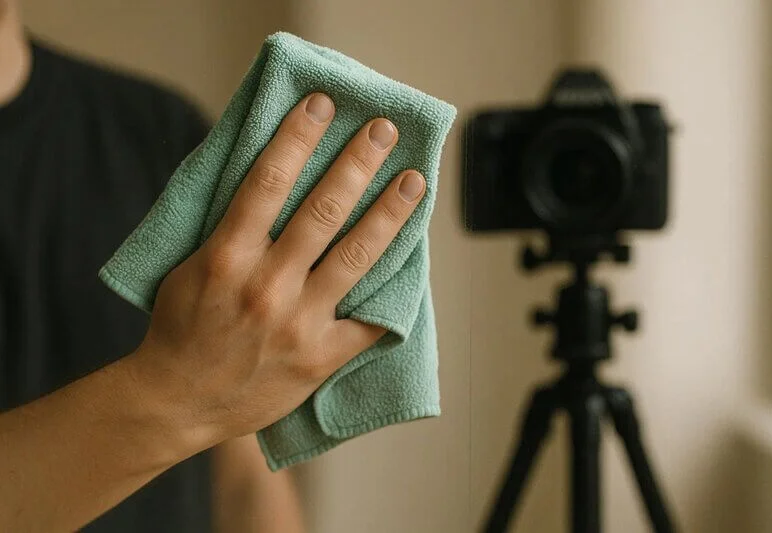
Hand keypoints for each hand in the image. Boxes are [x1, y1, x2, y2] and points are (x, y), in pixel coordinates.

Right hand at [132, 93, 425, 448]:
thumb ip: (230, 227)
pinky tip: (414, 262)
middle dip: (358, 163)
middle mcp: (266, 286)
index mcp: (226, 257)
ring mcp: (298, 323)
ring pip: (356, 256)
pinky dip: (393, 292)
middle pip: (324, 211)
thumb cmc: (182, 327)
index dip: (298, 137)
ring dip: (390, 213)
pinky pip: (369, 320)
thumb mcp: (191, 266)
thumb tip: (272, 179)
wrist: (178, 401)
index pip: (268, 181)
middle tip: (384, 131)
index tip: (322, 105)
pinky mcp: (320, 358)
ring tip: (413, 180)